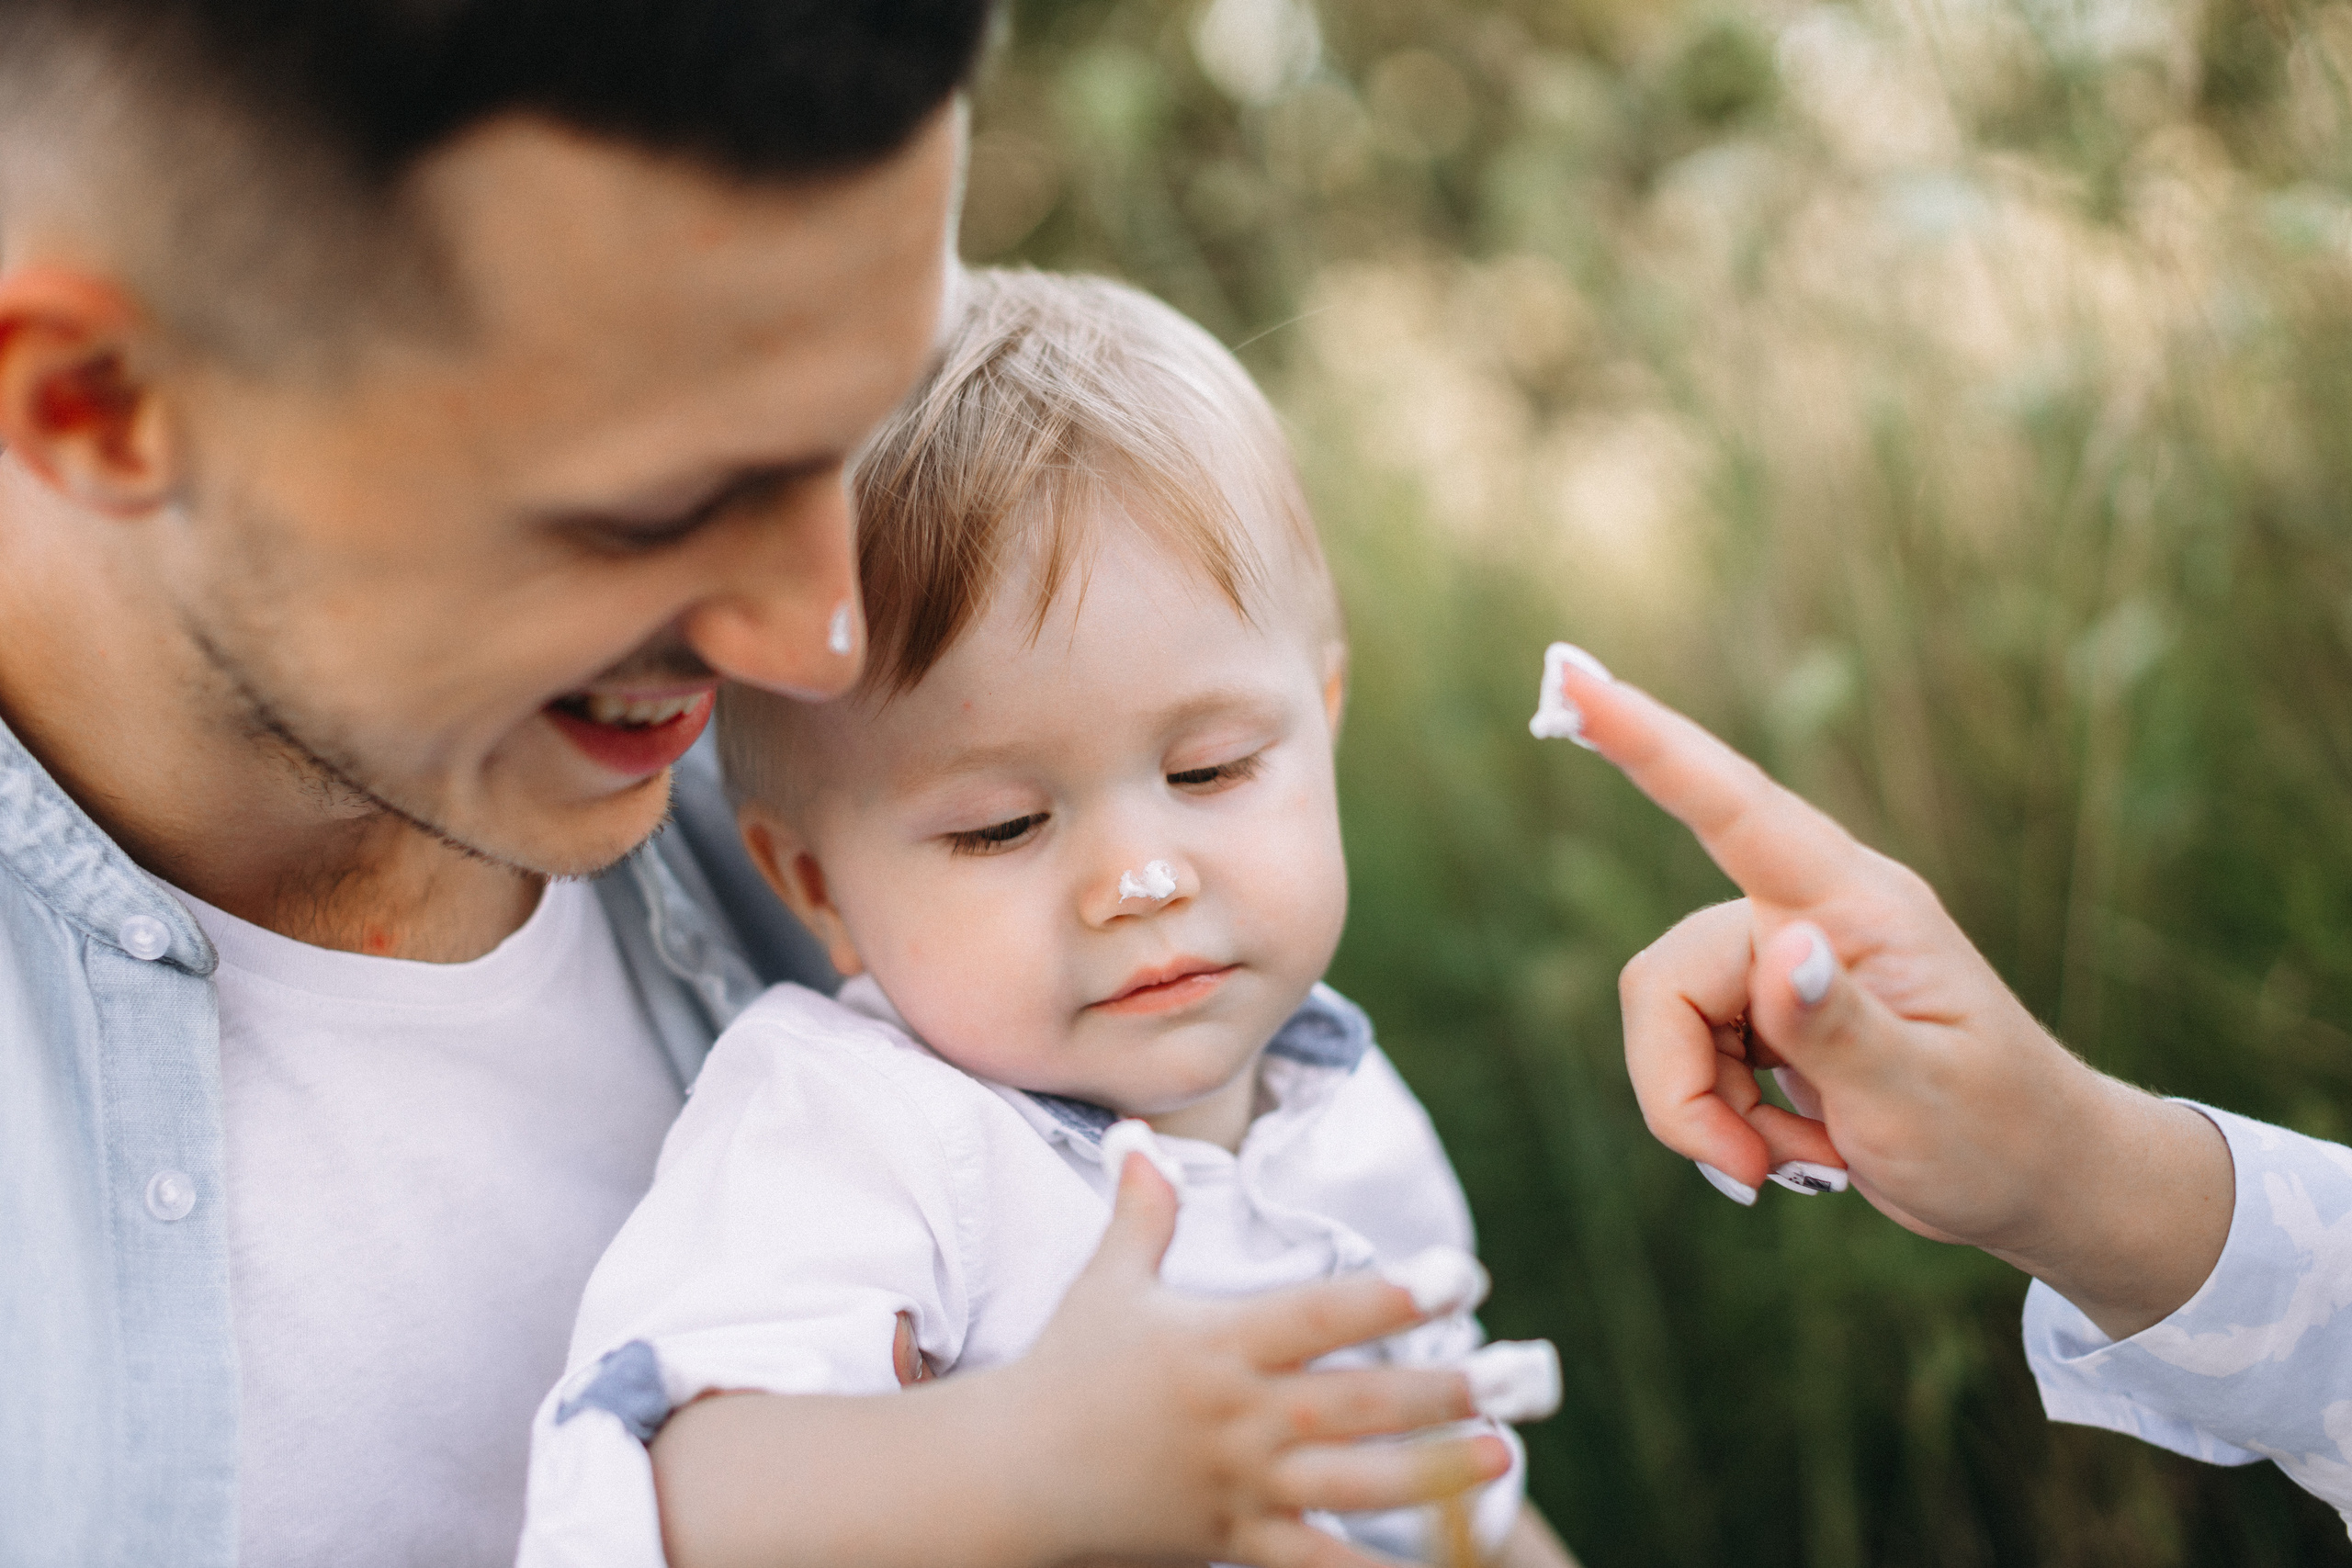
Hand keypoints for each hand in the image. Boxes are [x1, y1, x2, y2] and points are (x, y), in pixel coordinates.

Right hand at [653, 1154, 1507, 1567]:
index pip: (1322, 1312)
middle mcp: (1237, 1415)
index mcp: (1218, 1343)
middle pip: (1356, 1403)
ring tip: (1500, 1457)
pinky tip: (1436, 1564)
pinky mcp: (1229, 1542)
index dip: (1393, 1293)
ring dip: (1432, 1475)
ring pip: (1352, 1484)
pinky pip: (1313, 1566)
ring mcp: (1237, 1486)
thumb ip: (1144, 1213)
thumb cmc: (1064, 1369)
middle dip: (1438, 1391)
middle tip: (1508, 1378)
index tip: (1461, 1275)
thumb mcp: (1106, 1283)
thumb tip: (1141, 1139)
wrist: (1009, 1475)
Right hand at [1554, 653, 2232, 1338]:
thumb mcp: (1921, 1097)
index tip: (1576, 679)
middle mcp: (1808, 914)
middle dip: (1679, 1085)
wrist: (2041, 1184)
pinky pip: (1689, 1052)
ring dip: (1706, 1109)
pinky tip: (1795, 1150)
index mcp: (1858, 906)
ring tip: (1790, 1165)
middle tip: (1743, 1171)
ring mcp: (1785, 960)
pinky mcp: (1770, 1007)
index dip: (1648, 743)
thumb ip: (1839, 1025)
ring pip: (1668, 1018)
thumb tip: (1778, 947)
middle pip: (1669, 975)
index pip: (1736, 808)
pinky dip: (1721, 1117)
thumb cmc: (2000, 1135)